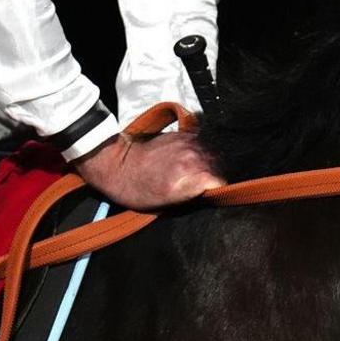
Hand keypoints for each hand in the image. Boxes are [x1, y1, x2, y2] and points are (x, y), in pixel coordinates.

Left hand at [71, 131, 225, 210]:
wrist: (118, 163)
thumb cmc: (136, 190)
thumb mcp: (164, 205)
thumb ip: (192, 198)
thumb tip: (209, 195)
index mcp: (189, 180)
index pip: (221, 183)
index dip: (219, 191)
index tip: (212, 195)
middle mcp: (193, 159)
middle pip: (220, 168)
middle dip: (215, 177)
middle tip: (204, 186)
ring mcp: (190, 144)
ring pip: (214, 155)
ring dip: (210, 164)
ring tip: (197, 173)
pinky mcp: (184, 135)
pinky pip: (203, 144)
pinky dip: (201, 153)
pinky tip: (191, 161)